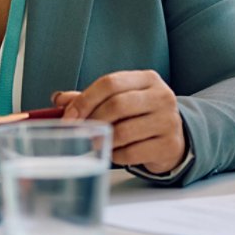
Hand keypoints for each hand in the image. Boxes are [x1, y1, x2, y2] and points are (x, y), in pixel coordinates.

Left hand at [53, 70, 185, 174]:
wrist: (175, 138)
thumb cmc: (141, 116)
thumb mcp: (121, 100)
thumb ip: (91, 98)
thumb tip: (59, 99)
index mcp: (148, 79)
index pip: (110, 82)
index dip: (85, 100)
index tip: (69, 116)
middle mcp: (162, 96)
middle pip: (117, 105)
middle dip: (93, 120)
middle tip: (81, 132)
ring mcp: (168, 121)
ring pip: (124, 131)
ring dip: (103, 140)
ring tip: (97, 143)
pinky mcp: (169, 145)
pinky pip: (132, 153)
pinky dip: (116, 155)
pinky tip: (115, 152)